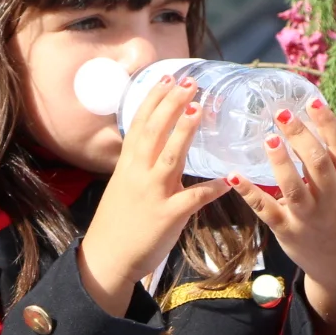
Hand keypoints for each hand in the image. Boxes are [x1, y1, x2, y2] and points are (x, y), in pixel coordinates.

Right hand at [78, 75, 229, 316]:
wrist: (107, 257)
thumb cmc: (118, 222)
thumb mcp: (123, 185)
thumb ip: (140, 165)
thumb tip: (156, 147)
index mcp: (128, 164)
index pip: (141, 123)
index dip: (154, 98)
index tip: (168, 77)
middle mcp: (139, 173)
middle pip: (155, 131)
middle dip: (172, 104)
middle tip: (190, 83)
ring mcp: (153, 193)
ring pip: (171, 156)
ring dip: (185, 131)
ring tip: (200, 109)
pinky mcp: (167, 215)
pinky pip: (193, 198)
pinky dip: (211, 188)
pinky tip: (228, 179)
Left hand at [233, 99, 335, 334]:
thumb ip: (335, 163)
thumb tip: (316, 121)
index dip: (328, 124)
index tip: (312, 101)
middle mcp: (331, 199)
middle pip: (317, 163)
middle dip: (300, 136)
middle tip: (282, 113)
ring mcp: (309, 217)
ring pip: (294, 188)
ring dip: (280, 162)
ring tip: (268, 139)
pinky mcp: (287, 231)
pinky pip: (267, 210)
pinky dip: (250, 193)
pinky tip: (234, 175)